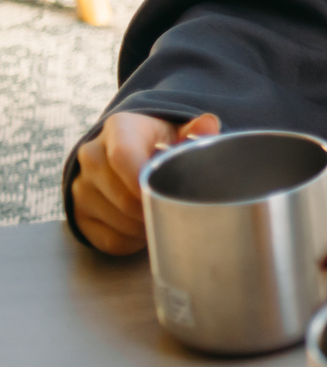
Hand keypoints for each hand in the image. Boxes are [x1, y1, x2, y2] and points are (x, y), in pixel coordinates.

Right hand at [70, 112, 219, 253]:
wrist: (128, 151)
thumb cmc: (160, 142)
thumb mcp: (178, 131)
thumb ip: (195, 131)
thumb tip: (208, 126)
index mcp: (118, 129)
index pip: (123, 157)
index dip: (146, 182)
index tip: (170, 195)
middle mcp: (92, 156)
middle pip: (123, 197)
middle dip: (154, 210)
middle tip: (178, 211)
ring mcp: (81, 187)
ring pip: (118, 222)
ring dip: (146, 227)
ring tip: (164, 216)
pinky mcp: (78, 213)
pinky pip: (109, 240)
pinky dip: (133, 241)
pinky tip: (146, 228)